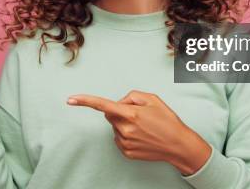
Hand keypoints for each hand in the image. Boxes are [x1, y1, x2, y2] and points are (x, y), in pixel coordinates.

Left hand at [67, 90, 211, 174]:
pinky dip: (126, 135)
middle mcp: (125, 129)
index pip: (103, 105)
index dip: (85, 101)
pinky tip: (141, 136)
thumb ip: (132, 96)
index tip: (71, 99)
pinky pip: (119, 138)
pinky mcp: (126, 152)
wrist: (178, 145)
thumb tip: (119, 103)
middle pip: (110, 115)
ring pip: (115, 127)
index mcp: (130, 114)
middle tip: (138, 114)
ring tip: (143, 127)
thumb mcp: (153, 99)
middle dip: (118, 111)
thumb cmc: (167, 120)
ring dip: (124, 124)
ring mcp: (125, 142)